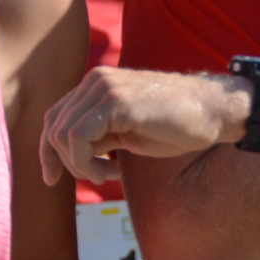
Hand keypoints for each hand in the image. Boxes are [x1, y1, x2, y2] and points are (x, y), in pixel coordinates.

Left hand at [40, 67, 246, 184]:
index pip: (54, 118)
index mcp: (95, 85)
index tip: (52, 179)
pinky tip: (110, 170)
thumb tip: (67, 155)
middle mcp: (94, 81)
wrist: (212, 112)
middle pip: (53, 128)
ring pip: (63, 135)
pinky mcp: (115, 103)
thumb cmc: (174, 125)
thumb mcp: (125, 130)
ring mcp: (103, 88)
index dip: (47, 151)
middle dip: (66, 163)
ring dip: (79, 166)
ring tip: (106, 173)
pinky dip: (86, 163)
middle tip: (97, 176)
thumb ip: (97, 135)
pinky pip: (77, 138)